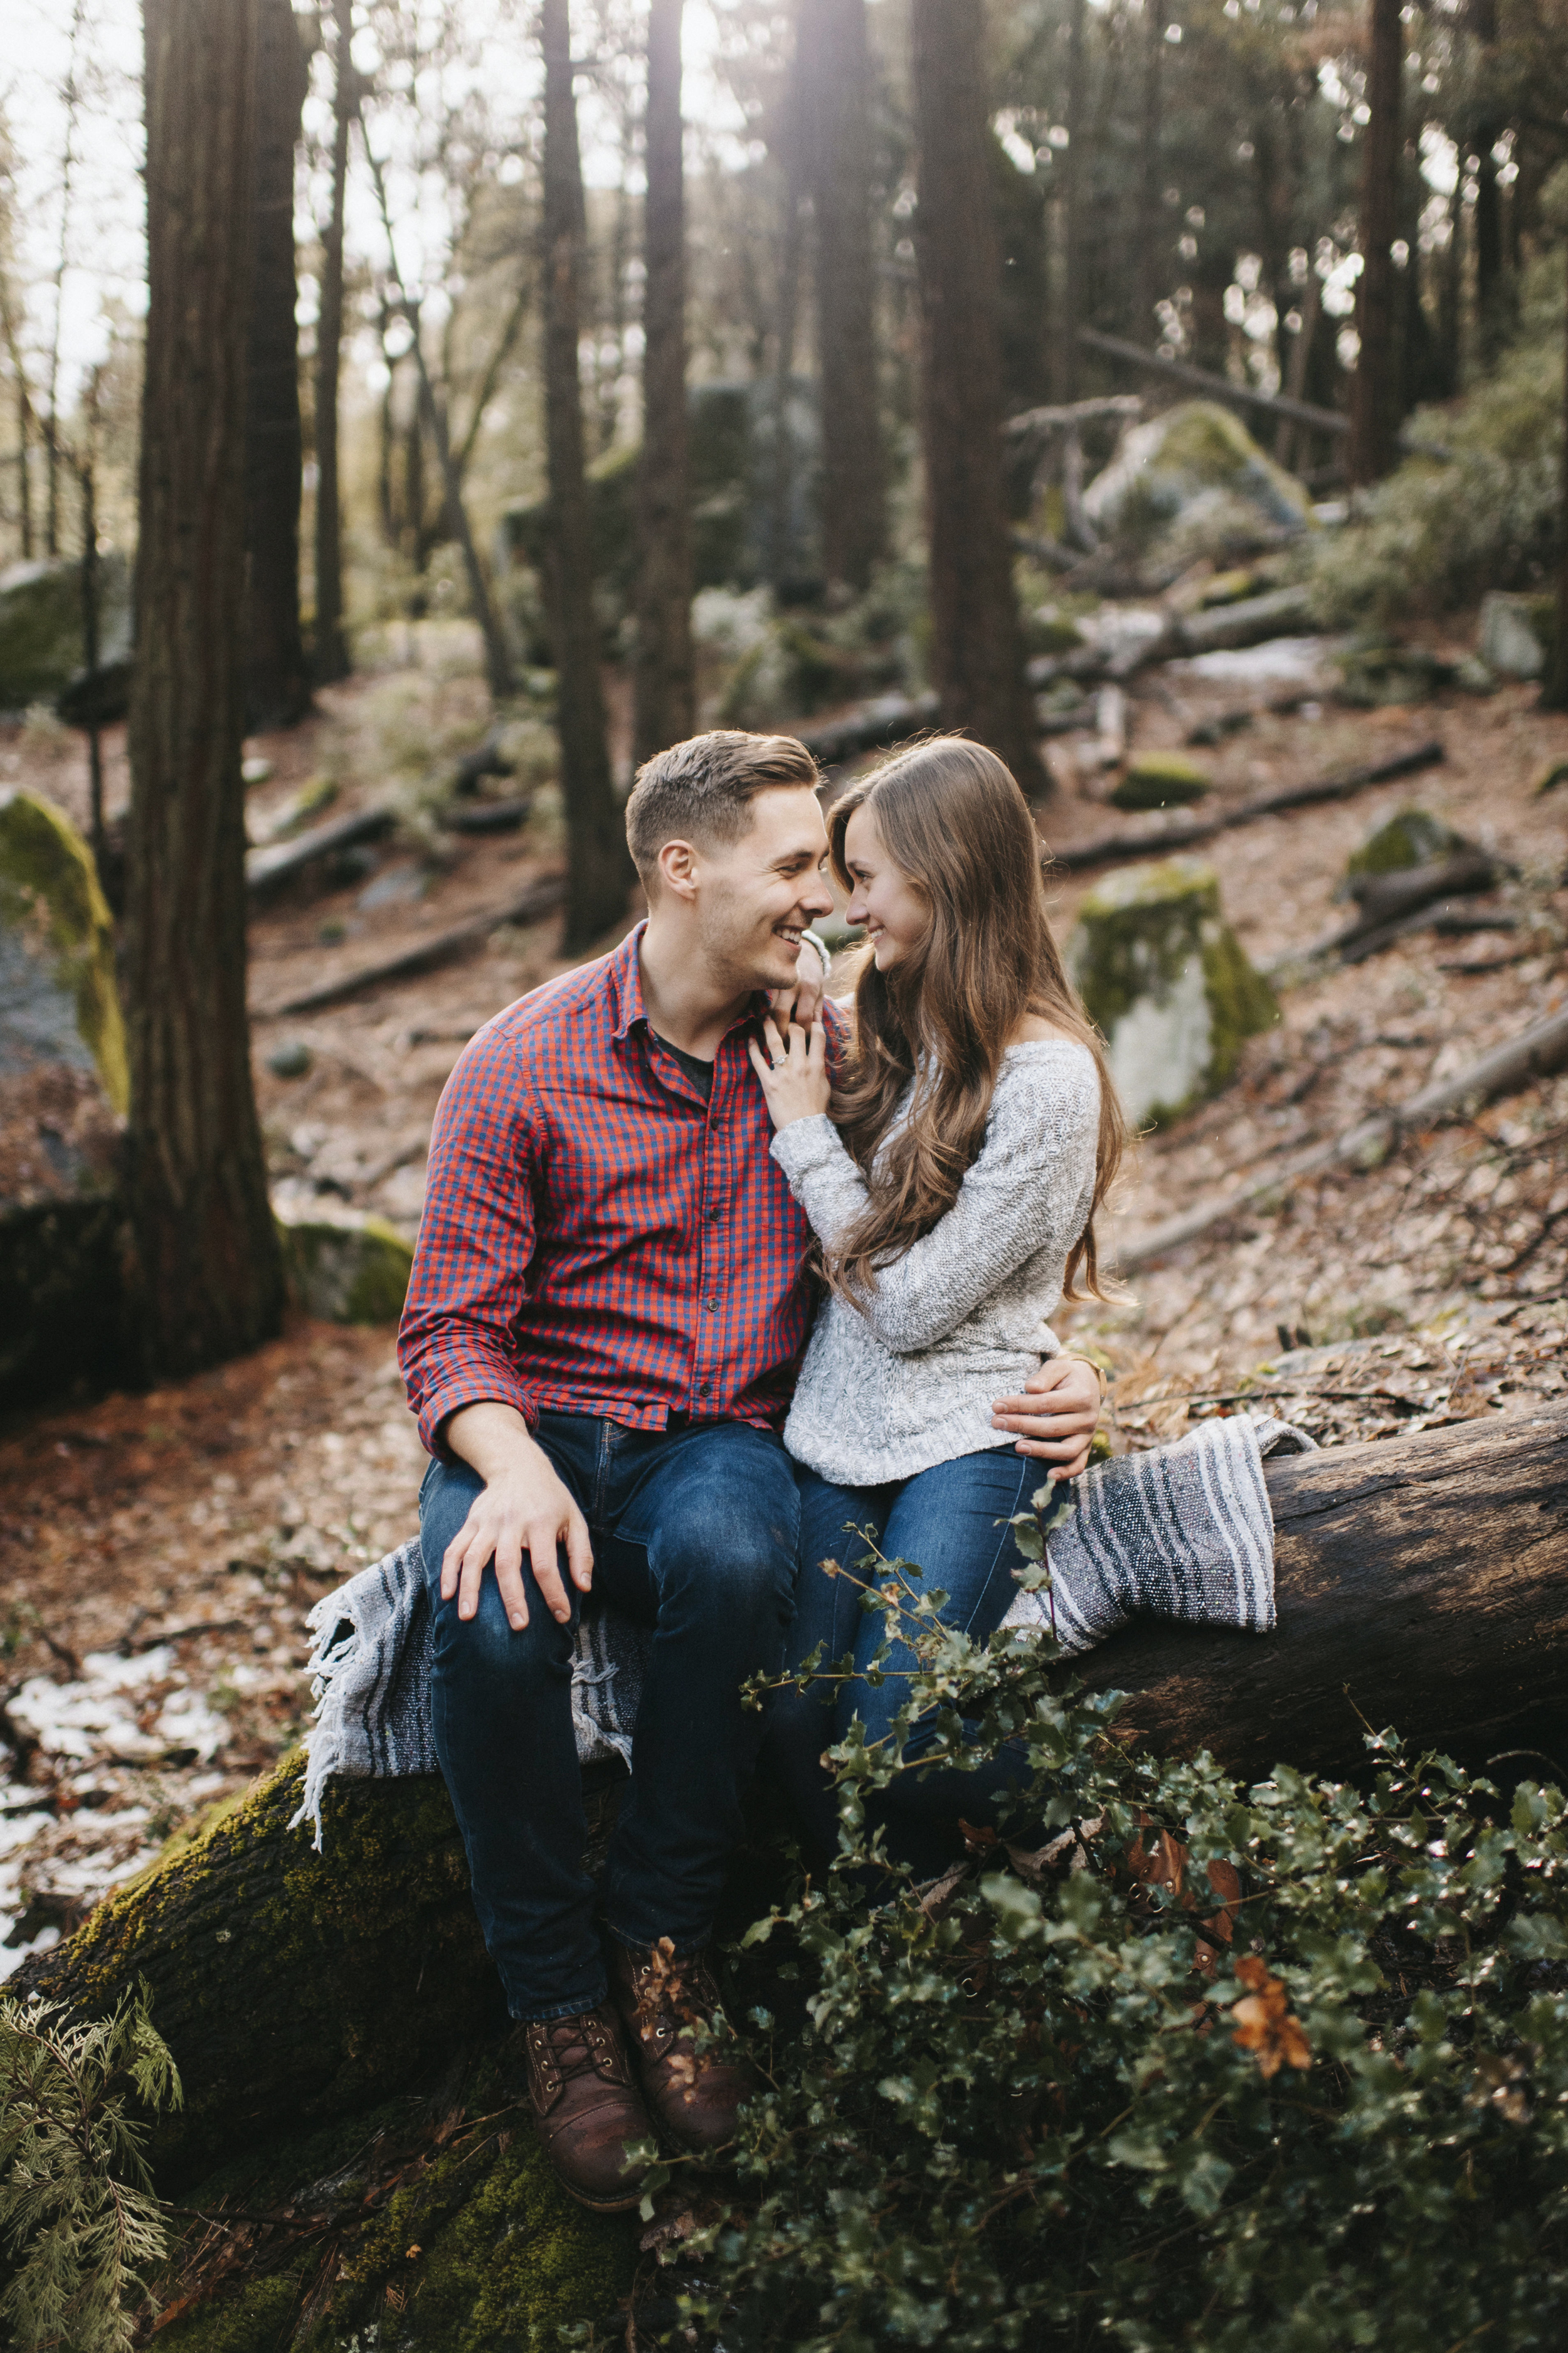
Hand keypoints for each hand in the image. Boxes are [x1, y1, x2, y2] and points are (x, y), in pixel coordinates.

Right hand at [441, 1402, 592, 1629]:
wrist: (518, 1465)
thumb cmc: (551, 1499)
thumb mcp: (574, 1519)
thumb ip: (581, 1553)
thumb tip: (584, 1587)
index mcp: (540, 1523)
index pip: (546, 1565)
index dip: (555, 1594)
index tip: (562, 1617)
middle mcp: (511, 1522)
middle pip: (507, 1565)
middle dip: (513, 1598)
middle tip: (519, 1627)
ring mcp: (487, 1522)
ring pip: (474, 1558)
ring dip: (469, 1589)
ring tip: (467, 1617)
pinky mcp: (471, 1522)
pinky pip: (455, 1549)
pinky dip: (448, 1572)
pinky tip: (446, 1595)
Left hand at [747, 1012, 829, 1130]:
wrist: (804, 1131)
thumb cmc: (815, 1111)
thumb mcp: (825, 1087)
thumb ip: (820, 1069)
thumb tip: (817, 1056)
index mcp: (816, 1066)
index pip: (818, 1036)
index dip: (813, 1023)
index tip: (808, 1018)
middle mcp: (800, 1066)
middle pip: (796, 1032)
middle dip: (791, 1022)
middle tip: (784, 1018)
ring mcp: (784, 1073)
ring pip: (775, 1042)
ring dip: (768, 1027)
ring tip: (764, 1018)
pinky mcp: (769, 1083)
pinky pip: (758, 1061)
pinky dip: (752, 1049)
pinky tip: (750, 1040)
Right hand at [766, 933, 827, 1031]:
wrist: (800, 950)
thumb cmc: (813, 974)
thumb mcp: (821, 990)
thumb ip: (817, 1010)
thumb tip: (814, 1030)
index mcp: (809, 988)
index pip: (803, 1017)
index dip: (803, 1032)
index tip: (805, 1039)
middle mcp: (792, 985)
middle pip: (781, 1015)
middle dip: (782, 1032)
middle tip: (786, 1043)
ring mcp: (777, 984)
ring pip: (770, 1011)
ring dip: (773, 1026)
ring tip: (779, 1036)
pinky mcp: (768, 984)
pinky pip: (766, 1005)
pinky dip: (769, 1018)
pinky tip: (772, 1025)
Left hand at [991, 1355, 1102, 1480]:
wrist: (1089, 1384)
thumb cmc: (1067, 1376)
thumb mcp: (1058, 1367)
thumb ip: (1044, 1376)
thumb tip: (1030, 1388)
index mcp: (1081, 1396)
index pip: (1045, 1403)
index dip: (1019, 1405)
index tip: (997, 1406)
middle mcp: (1088, 1418)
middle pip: (1052, 1427)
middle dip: (1021, 1426)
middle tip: (997, 1422)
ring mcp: (1087, 1435)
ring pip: (1065, 1450)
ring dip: (1040, 1451)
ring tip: (1017, 1447)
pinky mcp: (1085, 1447)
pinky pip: (1078, 1464)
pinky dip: (1066, 1472)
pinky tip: (1049, 1476)